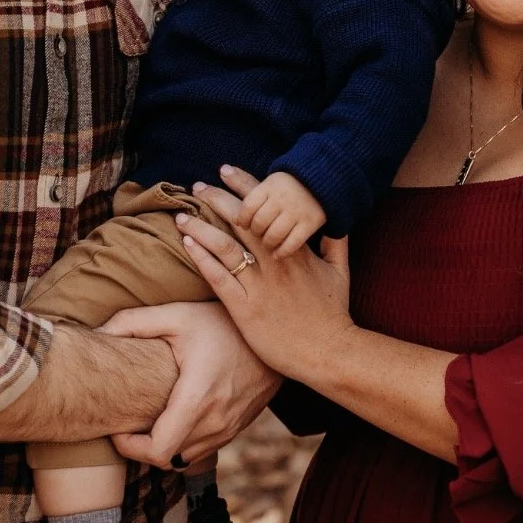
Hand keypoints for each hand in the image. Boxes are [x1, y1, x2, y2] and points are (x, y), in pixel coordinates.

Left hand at [99, 300, 279, 468]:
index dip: (130, 448)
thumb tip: (96, 334)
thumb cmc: (223, 323)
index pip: (158, 451)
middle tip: (126, 427)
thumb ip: (133, 322)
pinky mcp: (237, 429)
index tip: (118, 429)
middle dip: (140, 449)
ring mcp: (229, 429)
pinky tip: (173, 421)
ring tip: (147, 425)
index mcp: (197, 399)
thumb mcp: (178, 315)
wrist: (275, 334)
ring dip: (163, 449)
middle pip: (167, 460)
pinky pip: (202, 450)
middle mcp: (215, 422)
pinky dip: (183, 445)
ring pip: (185, 459)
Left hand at [175, 175, 354, 378]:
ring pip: (225, 246)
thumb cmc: (333, 314)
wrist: (327, 352)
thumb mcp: (341, 272)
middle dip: (216, 200)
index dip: (244, 186)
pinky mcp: (245, 309)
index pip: (266, 209)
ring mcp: (259, 285)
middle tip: (197, 187)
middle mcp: (275, 262)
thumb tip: (335, 221)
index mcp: (294, 250)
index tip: (225, 170)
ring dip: (201, 227)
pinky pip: (218, 278)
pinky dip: (202, 258)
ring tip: (182, 215)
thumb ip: (337, 243)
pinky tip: (187, 244)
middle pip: (241, 221)